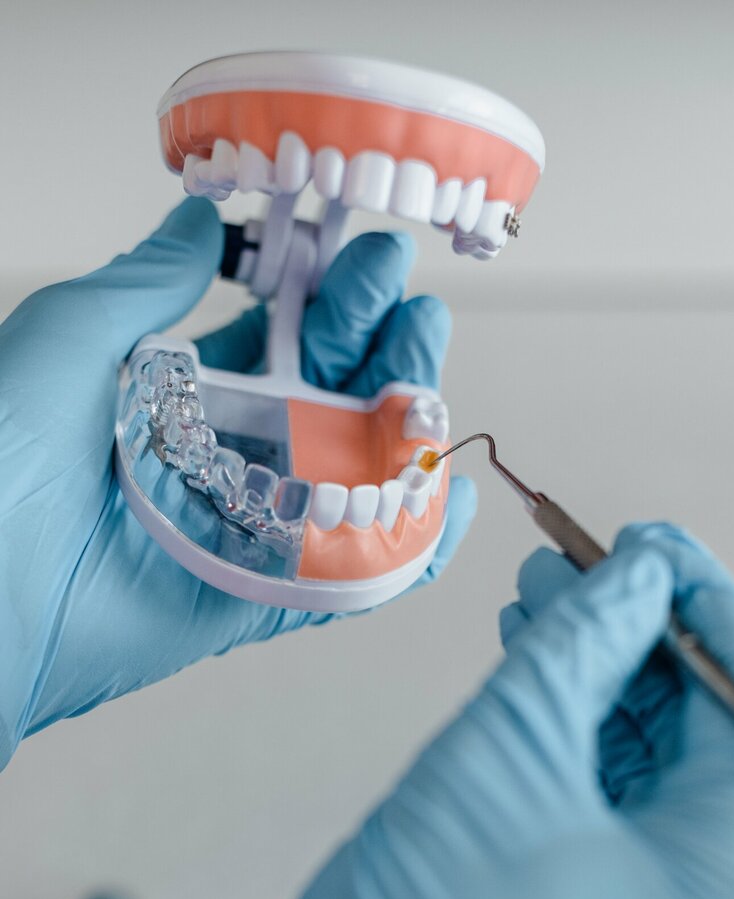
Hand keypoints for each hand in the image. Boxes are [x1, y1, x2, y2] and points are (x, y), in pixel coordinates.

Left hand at [0, 199, 475, 768]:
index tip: (368, 256)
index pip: (276, 339)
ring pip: (348, 479)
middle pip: (326, 403)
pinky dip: (407, 547)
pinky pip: (346, 574)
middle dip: (380, 353)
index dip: (328, 300)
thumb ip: (149, 283)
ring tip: (435, 387)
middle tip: (418, 313)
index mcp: (172, 392)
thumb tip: (202, 222)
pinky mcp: (256, 599)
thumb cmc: (1, 456)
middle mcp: (216, 456)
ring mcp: (243, 528)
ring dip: (403, 433)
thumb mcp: (71, 336)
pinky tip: (448, 502)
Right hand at [98, 524, 733, 898]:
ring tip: (541, 610)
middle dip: (637, 640)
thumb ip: (585, 643)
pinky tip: (538, 686)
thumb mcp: (507, 752)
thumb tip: (635, 575)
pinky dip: (584, 756)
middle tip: (574, 565)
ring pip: (661, 781)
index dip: (698, 600)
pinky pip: (626, 830)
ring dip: (603, 690)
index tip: (645, 540)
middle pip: (707, 739)